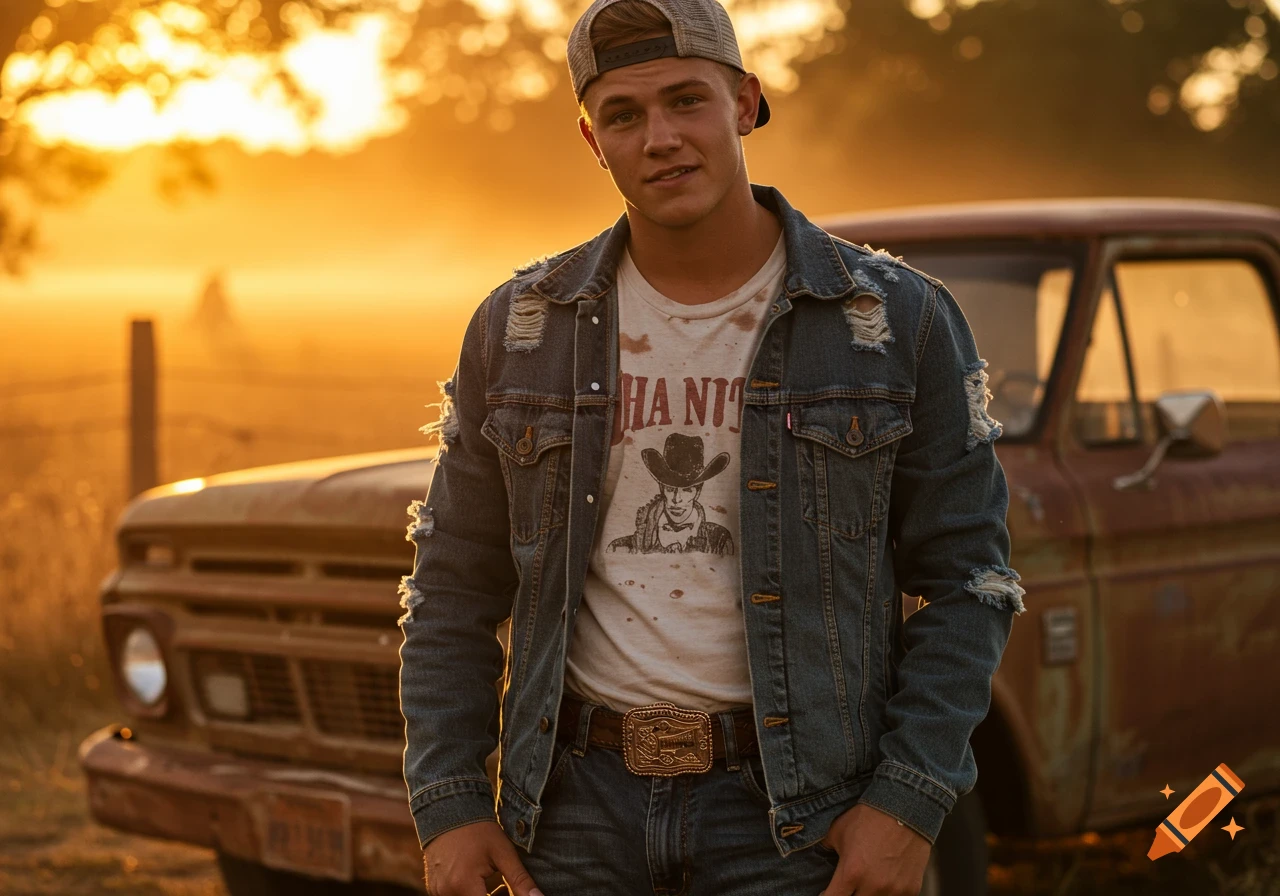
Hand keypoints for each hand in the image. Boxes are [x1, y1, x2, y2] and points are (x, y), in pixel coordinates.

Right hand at [423, 820, 543, 895]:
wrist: (449, 810)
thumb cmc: (479, 830)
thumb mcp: (503, 853)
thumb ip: (520, 880)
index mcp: (463, 885)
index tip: (510, 891)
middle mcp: (446, 892)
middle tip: (508, 890)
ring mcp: (437, 890)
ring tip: (499, 887)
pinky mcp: (434, 888)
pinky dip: (470, 895)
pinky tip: (482, 883)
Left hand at [817, 803, 931, 895]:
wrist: (905, 807)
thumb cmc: (869, 817)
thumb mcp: (838, 830)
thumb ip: (825, 849)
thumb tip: (818, 857)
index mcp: (851, 872)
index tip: (827, 893)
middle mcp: (873, 885)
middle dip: (849, 894)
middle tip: (848, 885)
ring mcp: (894, 890)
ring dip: (868, 894)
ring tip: (866, 882)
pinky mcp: (911, 890)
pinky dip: (887, 894)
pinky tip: (885, 883)